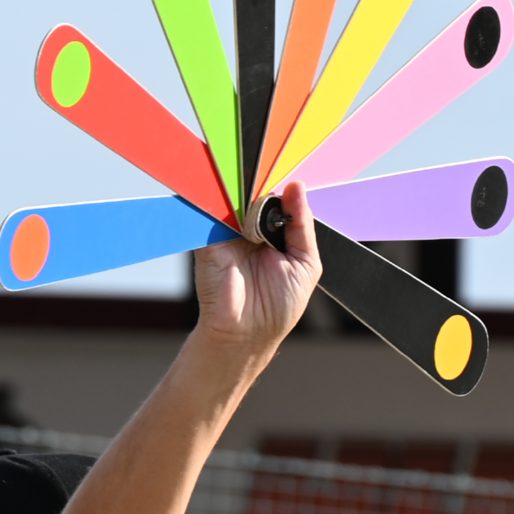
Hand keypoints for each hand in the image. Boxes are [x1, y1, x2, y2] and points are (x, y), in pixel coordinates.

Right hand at [194, 181, 321, 350]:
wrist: (246, 334)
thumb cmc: (279, 306)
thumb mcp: (305, 262)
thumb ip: (302, 224)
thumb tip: (296, 186)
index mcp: (274, 234)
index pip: (276, 200)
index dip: (282, 189)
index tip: (290, 179)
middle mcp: (249, 230)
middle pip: (254, 194)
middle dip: (263, 188)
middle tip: (272, 188)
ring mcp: (226, 233)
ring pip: (233, 198)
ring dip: (244, 195)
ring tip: (258, 204)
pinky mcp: (207, 240)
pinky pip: (210, 212)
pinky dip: (219, 202)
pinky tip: (236, 204)